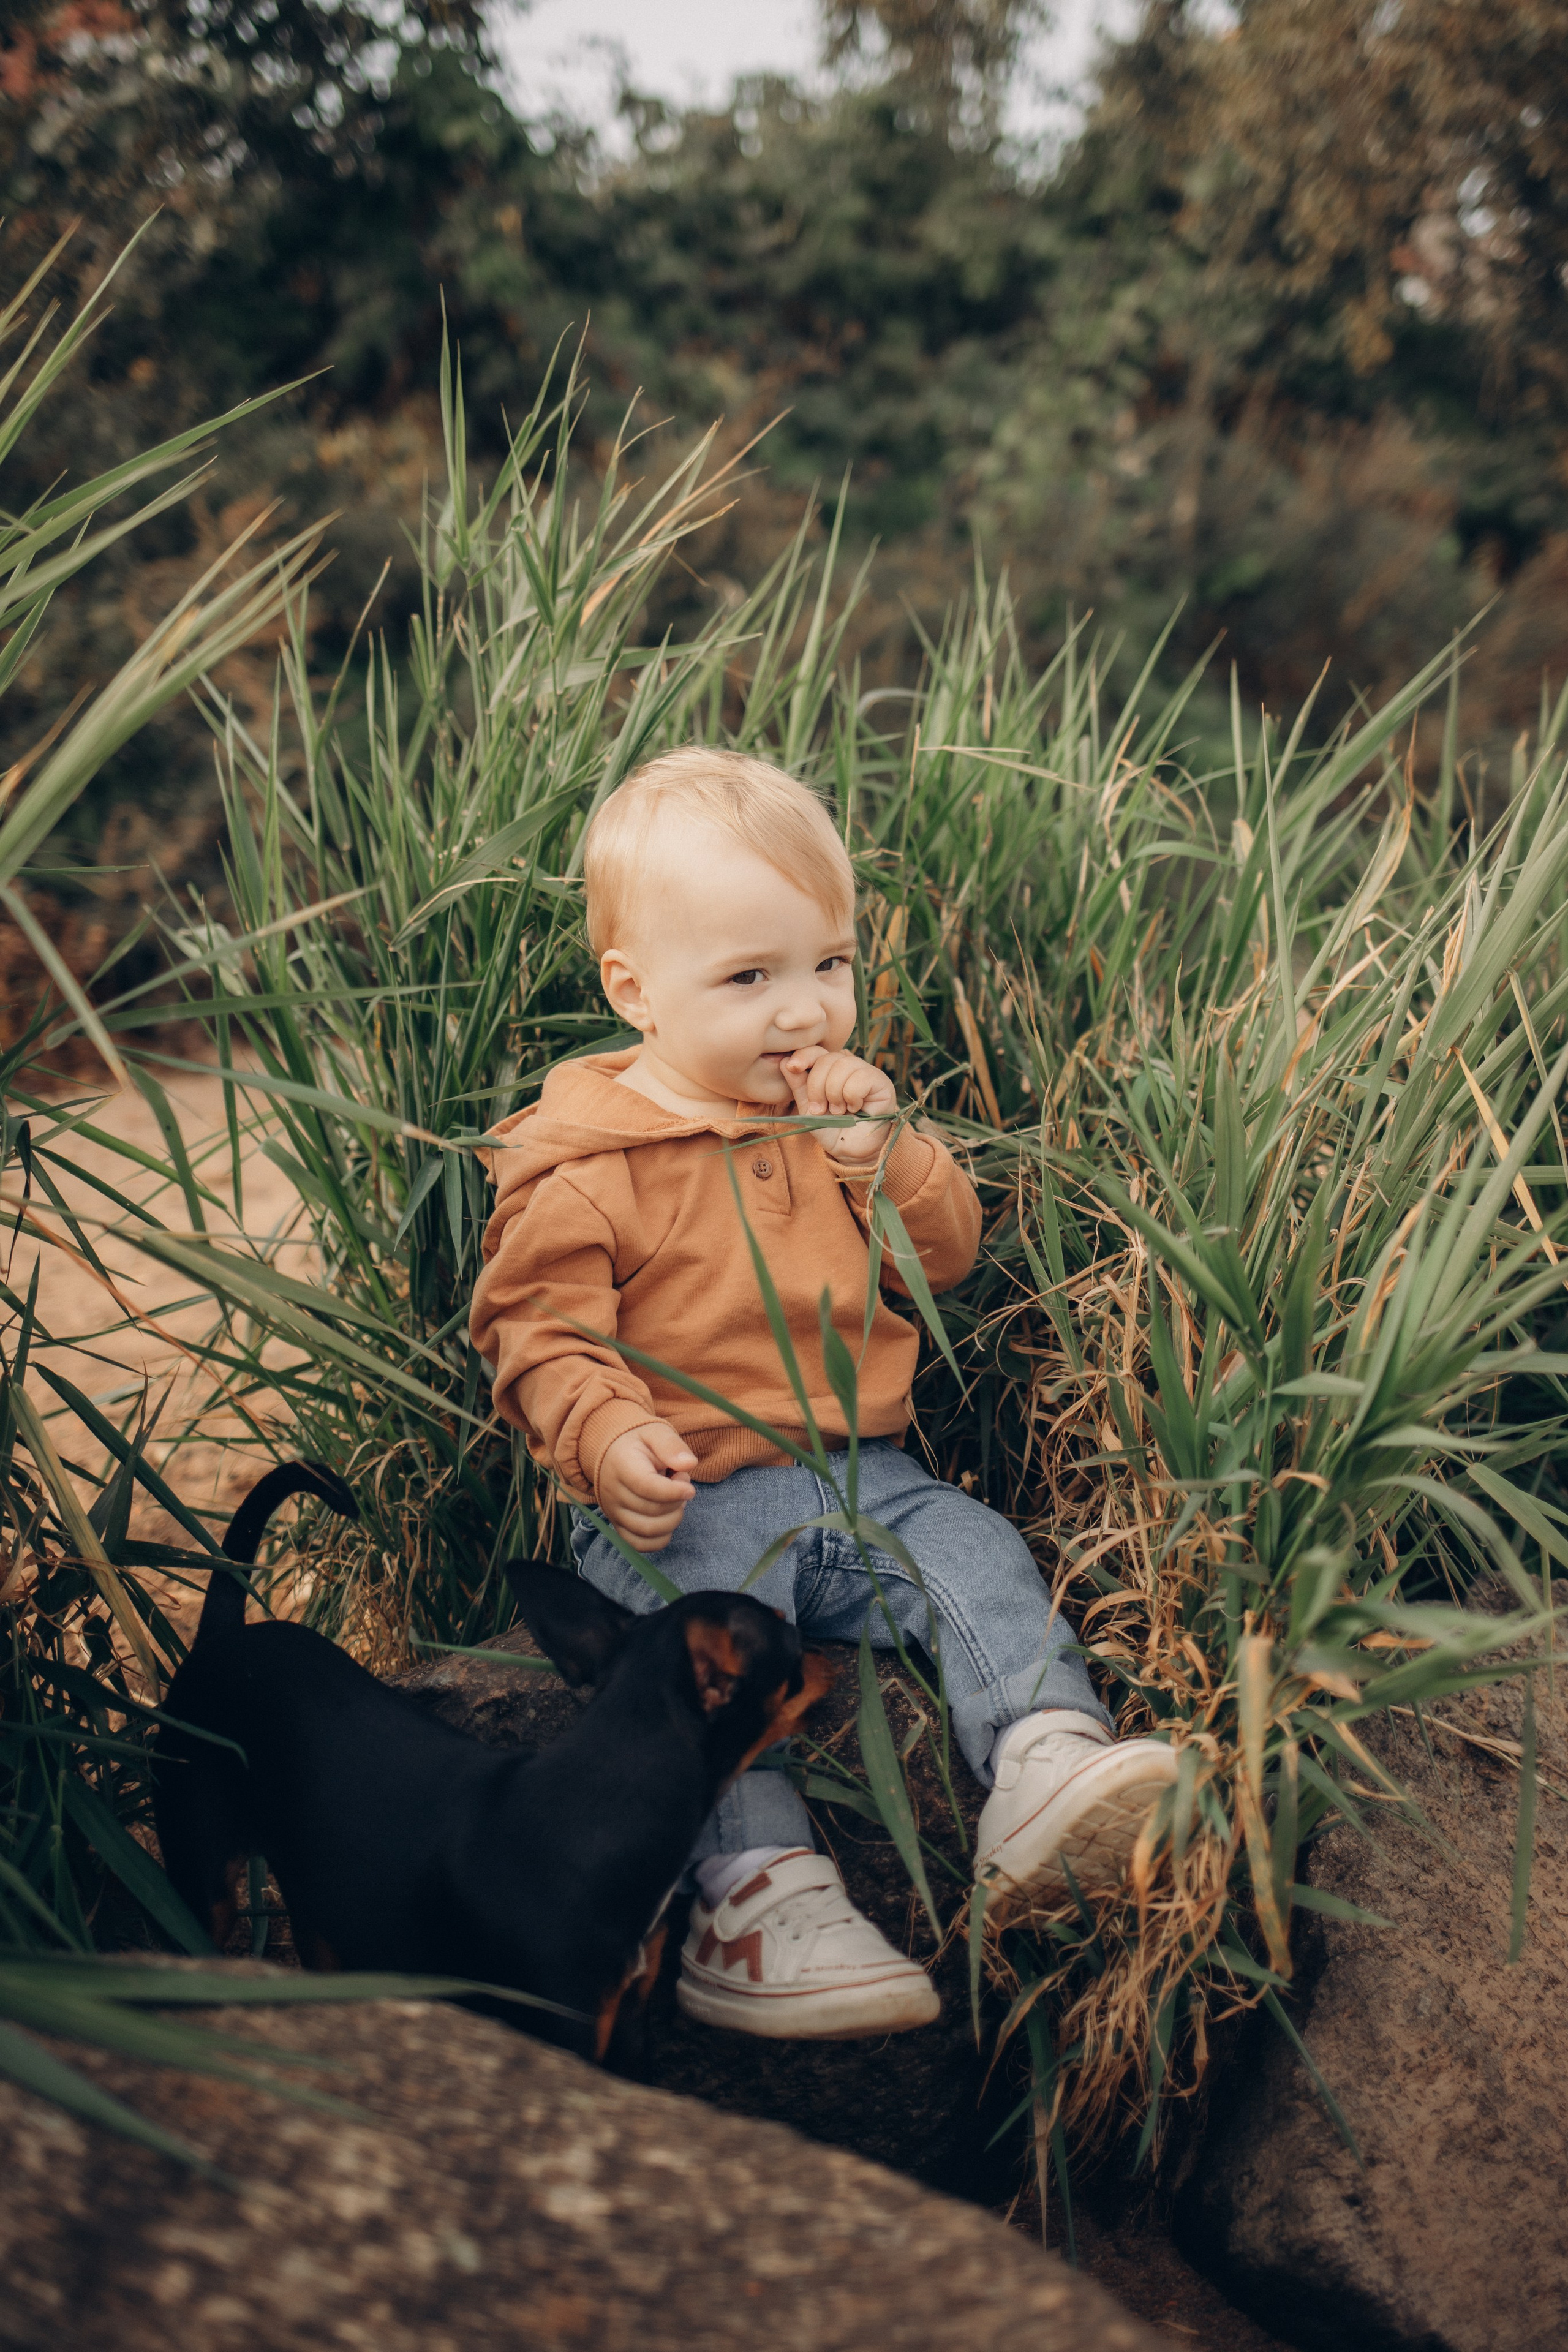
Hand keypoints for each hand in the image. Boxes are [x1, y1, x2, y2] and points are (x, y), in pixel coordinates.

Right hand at [597, 1421, 698, 1550]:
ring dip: (672, 1519)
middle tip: (681, 1483)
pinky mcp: (617, 1525)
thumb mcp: (656, 1432)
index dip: (673, 1492)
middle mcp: (613, 1492)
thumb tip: (689, 1464)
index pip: (646, 1486)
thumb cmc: (639, 1444)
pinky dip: (659, 1539)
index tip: (690, 1488)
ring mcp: (613, 1511)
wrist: (613, 1453)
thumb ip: (672, 1446)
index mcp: (622, 1465)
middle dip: (677, 1501)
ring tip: (675, 1500)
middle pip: (651, 1510)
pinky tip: (668, 1520)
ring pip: (648, 1530)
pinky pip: (638, 1544)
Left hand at [782, 1045, 896, 1161]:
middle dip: (817, 1086)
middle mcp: (849, 1066)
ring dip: (835, 1094)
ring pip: (843, 1066)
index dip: (803, 1055)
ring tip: (839, 1111)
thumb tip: (783, 1061)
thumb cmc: (832, 1130)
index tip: (792, 1067)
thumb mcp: (809, 1109)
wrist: (852, 1152)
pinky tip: (856, 1109)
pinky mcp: (881, 1082)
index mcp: (830, 1070)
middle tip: (821, 1109)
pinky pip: (861, 1078)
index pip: (816, 1051)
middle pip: (827, 1058)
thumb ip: (798, 1085)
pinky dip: (852, 1097)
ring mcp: (866, 1072)